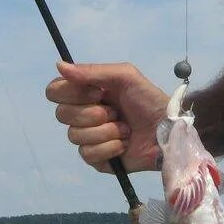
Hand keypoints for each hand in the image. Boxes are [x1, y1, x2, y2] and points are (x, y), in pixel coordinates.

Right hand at [46, 61, 167, 172]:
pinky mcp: (96, 159)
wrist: (168, 129)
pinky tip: (124, 144)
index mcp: (85, 93)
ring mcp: (88, 138)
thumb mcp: (125, 76)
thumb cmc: (148, 100)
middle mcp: (82, 114)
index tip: (98, 93)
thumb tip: (59, 64)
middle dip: (92, 114)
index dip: (72, 93)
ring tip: (125, 129)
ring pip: (75, 136)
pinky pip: (87, 154)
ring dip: (105, 131)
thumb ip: (91, 71)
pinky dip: (109, 147)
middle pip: (61, 115)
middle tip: (115, 112)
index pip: (55, 91)